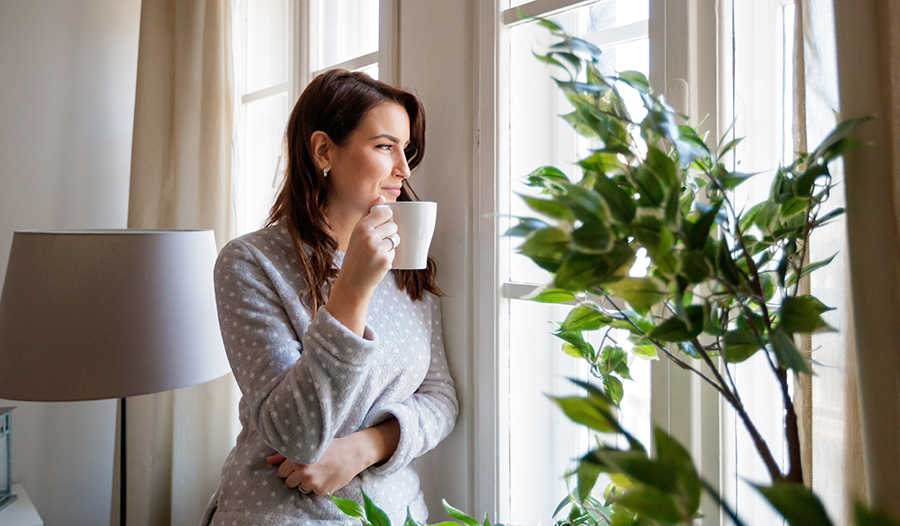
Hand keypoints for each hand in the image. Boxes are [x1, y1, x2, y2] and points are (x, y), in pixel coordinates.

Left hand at [266, 435, 367, 494]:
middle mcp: (303, 471)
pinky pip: (313, 492)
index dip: (290, 468)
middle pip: (288, 482)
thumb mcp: (309, 444)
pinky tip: (326, 476)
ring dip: (306, 482)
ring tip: (318, 471)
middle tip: (309, 468)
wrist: (353, 452)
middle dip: (296, 477)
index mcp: (298, 458)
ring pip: (300, 488)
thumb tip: (268, 460)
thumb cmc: (330, 446)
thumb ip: (285, 454)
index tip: (299, 463)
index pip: (281, 472)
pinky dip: (318, 486)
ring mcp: (312, 482)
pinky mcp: (321, 490)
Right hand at [326, 196, 397, 334]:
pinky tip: (378, 262)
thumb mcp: (357, 233)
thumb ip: (369, 214)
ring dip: (391, 246)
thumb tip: (381, 197)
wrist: (353, 281)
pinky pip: (395, 252)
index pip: (384, 212)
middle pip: (393, 226)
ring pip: (396, 239)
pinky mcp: (385, 260)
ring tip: (378, 253)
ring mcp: (377, 248)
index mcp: (361, 226)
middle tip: (378, 244)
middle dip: (390, 234)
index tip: (383, 225)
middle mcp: (368, 235)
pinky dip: (390, 257)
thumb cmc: (356, 255)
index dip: (387, 218)